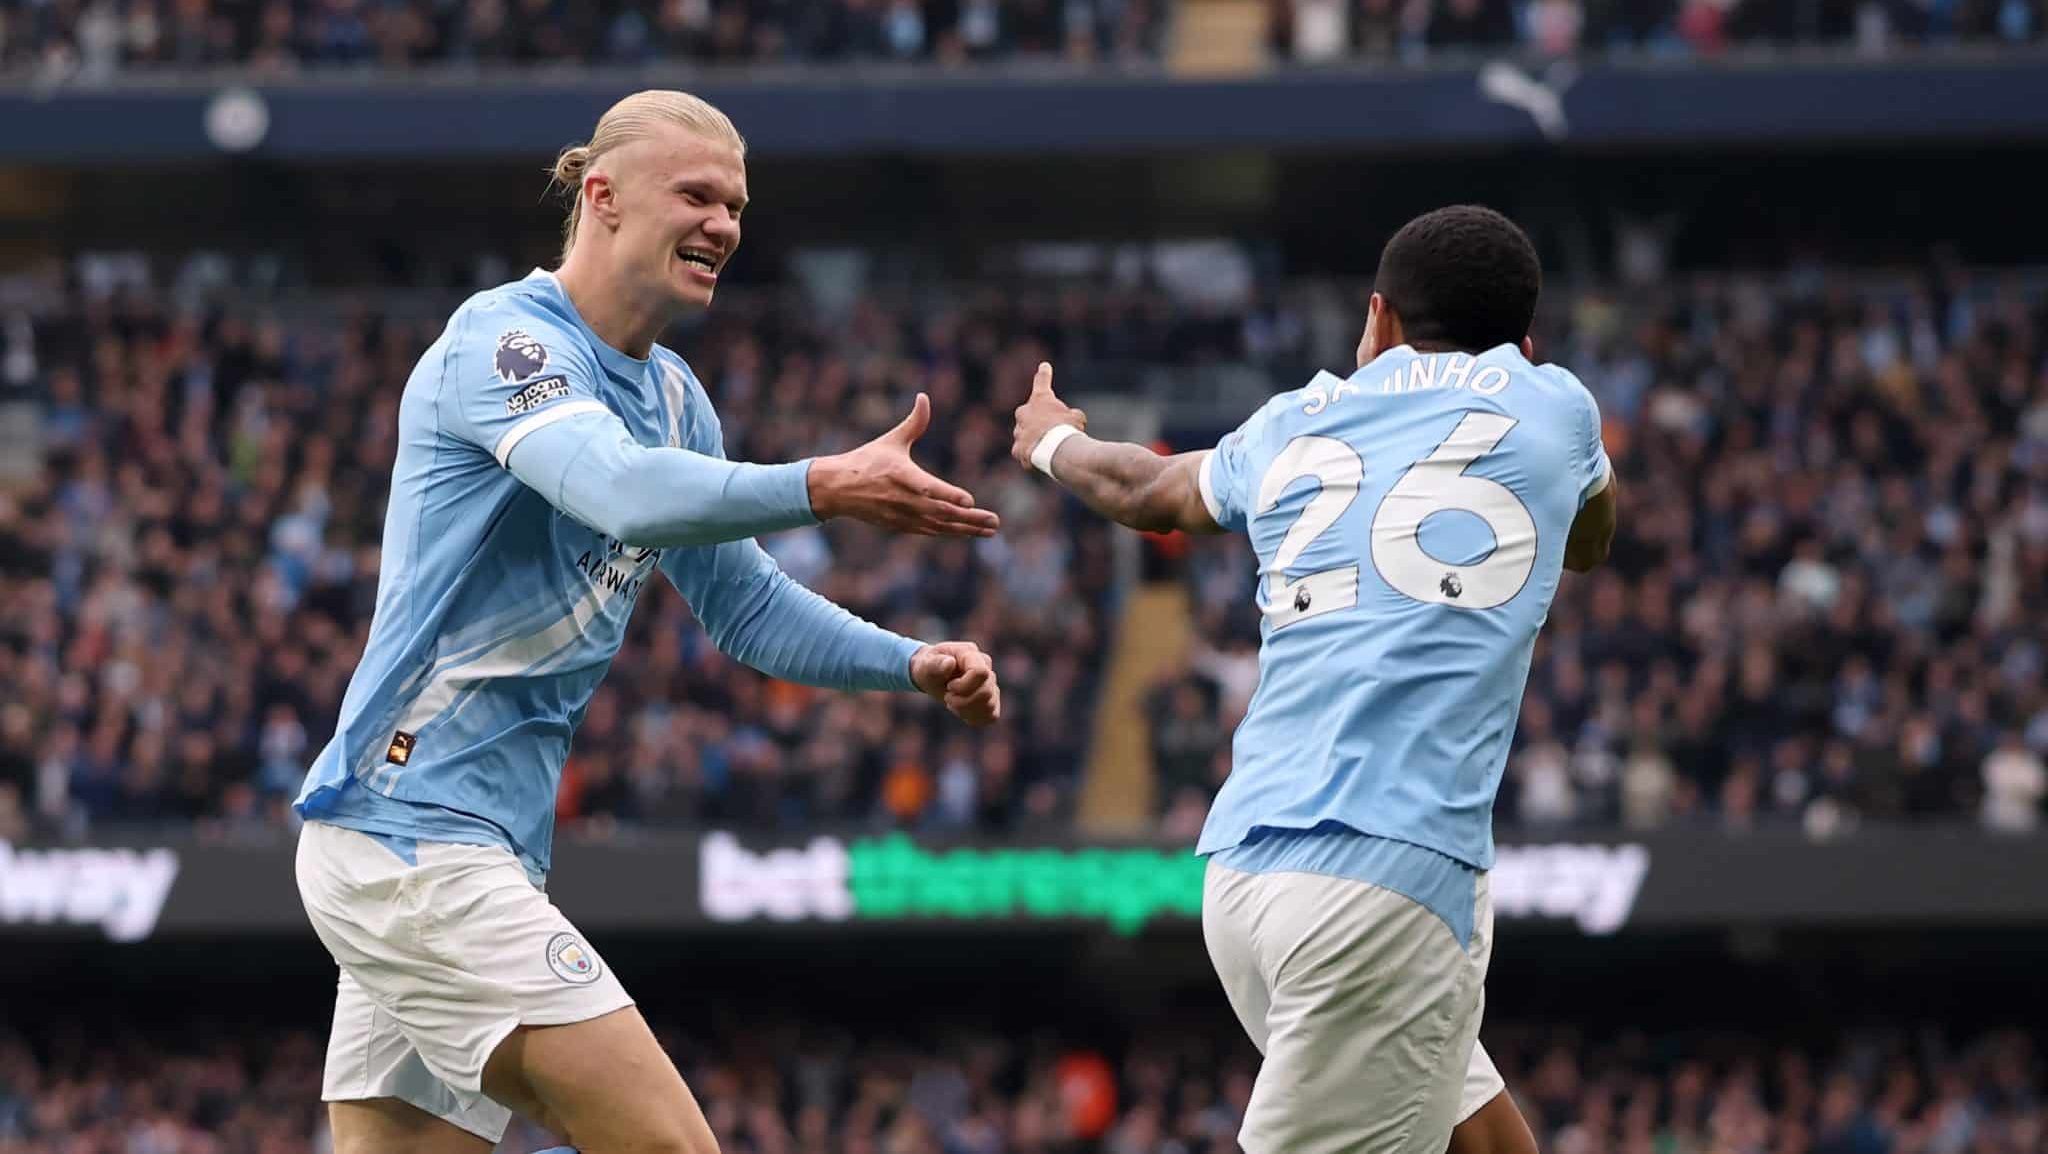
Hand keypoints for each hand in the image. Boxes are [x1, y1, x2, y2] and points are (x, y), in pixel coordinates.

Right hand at [809, 393, 1000, 536]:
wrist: (838, 489)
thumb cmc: (866, 461)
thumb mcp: (891, 440)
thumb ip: (914, 423)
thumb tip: (924, 397)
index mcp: (900, 475)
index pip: (928, 488)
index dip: (948, 495)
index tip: (969, 500)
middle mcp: (903, 499)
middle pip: (941, 512)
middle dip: (969, 518)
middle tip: (994, 521)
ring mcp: (902, 515)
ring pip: (939, 526)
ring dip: (966, 529)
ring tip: (990, 529)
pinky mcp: (900, 525)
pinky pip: (930, 531)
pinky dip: (950, 533)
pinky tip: (969, 532)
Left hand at [910, 642, 1000, 726]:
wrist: (933, 675)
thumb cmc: (929, 667)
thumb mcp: (926, 665)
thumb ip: (935, 663)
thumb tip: (950, 663)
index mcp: (971, 653)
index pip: (980, 672)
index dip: (964, 686)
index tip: (949, 687)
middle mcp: (986, 666)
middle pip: (986, 692)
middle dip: (962, 701)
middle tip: (947, 697)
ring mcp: (991, 683)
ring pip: (989, 705)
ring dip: (966, 710)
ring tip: (952, 703)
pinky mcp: (992, 699)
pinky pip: (991, 715)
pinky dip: (974, 717)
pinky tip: (961, 711)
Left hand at [1011, 362, 1086, 470]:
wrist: (1056, 451)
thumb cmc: (1068, 430)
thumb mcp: (1077, 418)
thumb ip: (1072, 415)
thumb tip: (1073, 419)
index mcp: (1040, 400)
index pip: (1043, 382)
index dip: (1045, 374)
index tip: (1044, 366)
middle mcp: (1025, 412)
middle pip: (1029, 414)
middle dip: (1038, 420)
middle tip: (1052, 431)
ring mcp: (1018, 431)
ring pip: (1025, 434)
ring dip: (1035, 439)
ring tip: (1050, 449)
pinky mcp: (1016, 449)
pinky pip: (1023, 451)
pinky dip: (1031, 455)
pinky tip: (1042, 459)